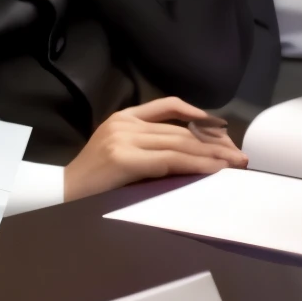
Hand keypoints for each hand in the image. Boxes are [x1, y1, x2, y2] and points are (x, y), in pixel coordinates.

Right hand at [63, 97, 246, 200]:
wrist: (62, 194)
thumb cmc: (94, 181)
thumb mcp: (121, 153)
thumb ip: (149, 147)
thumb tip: (194, 153)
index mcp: (121, 118)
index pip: (168, 106)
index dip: (200, 116)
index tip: (224, 130)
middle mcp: (123, 123)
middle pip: (180, 130)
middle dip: (215, 143)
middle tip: (240, 156)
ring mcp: (123, 139)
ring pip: (180, 144)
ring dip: (213, 155)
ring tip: (235, 165)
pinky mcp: (124, 158)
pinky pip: (171, 160)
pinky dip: (197, 165)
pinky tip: (215, 170)